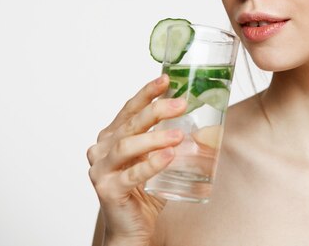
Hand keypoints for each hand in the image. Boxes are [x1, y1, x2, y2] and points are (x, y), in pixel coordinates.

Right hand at [87, 75, 186, 244]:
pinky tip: (169, 156)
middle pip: (130, 124)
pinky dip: (152, 164)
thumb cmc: (145, 191)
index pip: (129, 109)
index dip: (147, 93)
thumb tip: (206, 124)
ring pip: (127, 146)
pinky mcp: (108, 190)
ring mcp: (101, 170)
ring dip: (155, 138)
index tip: (165, 79)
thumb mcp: (158, 159)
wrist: (132, 228)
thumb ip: (172, 141)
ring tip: (179, 134)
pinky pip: (132, 174)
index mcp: (112, 137)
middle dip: (156, 110)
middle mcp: (102, 150)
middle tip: (180, 104)